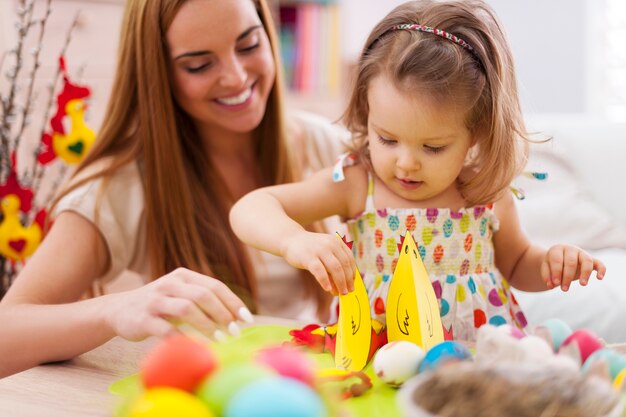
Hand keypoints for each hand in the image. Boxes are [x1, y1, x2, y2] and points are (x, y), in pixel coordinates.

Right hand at [102, 268, 252, 340]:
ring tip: (221, 339)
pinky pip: (166, 329)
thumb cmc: (160, 305)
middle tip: (235, 332)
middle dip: (223, 314)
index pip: (215, 285)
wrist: (118, 310)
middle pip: (203, 295)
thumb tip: (238, 317)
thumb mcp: (181, 295)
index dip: (233, 302)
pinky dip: (183, 338)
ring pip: (187, 309)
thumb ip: (205, 300)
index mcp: (183, 276)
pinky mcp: (143, 319)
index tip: (247, 319)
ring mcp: (155, 300)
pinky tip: (194, 347)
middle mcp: (170, 284)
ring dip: (208, 325)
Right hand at [281, 231, 355, 294]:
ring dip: (340, 282)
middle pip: (344, 265)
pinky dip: (325, 281)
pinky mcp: (309, 257)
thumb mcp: (324, 254)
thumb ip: (333, 267)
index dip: (352, 273)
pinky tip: (328, 289)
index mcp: (336, 242)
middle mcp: (330, 244)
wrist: (290, 239)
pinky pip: (320, 271)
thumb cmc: (309, 249)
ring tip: (341, 293)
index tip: (352, 283)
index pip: (349, 259)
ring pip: (335, 268)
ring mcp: (320, 250)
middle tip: (348, 292)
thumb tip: (341, 286)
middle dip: (347, 280)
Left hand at [541, 245, 605, 290]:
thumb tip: (550, 285)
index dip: (556, 272)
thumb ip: (547, 276)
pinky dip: (601, 269)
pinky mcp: (592, 260)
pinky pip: (599, 263)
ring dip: (585, 273)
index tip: (556, 284)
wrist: (560, 257)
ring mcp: (582, 253)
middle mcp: (571, 249)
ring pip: (586, 261)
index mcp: (557, 249)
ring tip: (582, 284)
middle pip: (571, 262)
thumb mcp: (546, 268)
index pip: (557, 260)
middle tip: (564, 289)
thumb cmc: (552, 264)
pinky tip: (599, 278)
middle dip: (567, 276)